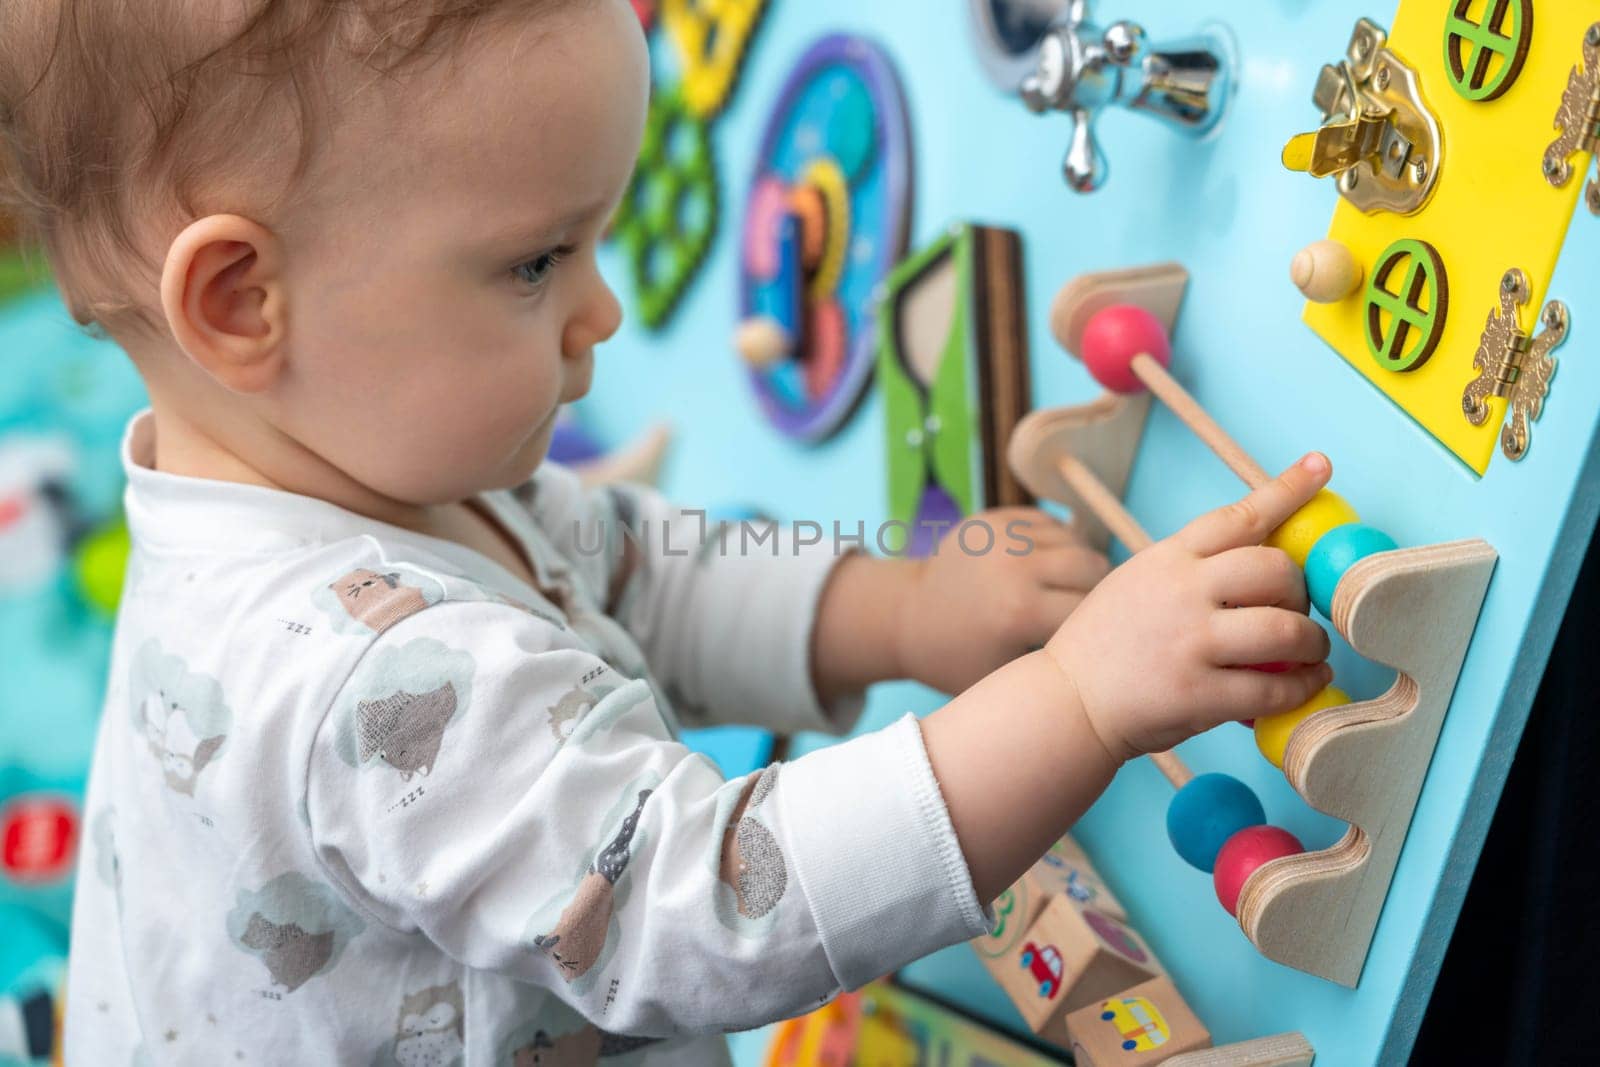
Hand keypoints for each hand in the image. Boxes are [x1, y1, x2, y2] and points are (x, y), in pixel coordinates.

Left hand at [895, 507, 1109, 694]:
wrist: (909, 616)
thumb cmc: (963, 659)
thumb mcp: (1011, 678)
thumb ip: (1063, 661)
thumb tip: (1119, 640)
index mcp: (1018, 613)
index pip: (1094, 610)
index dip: (1106, 625)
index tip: (1107, 639)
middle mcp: (1013, 567)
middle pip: (1092, 566)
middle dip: (1101, 590)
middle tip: (1097, 611)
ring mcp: (1001, 537)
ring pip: (1075, 540)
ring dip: (1081, 564)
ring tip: (1070, 589)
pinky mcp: (993, 519)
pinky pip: (1050, 524)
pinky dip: (1058, 543)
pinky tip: (1047, 568)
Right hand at [1045, 455, 1335, 762]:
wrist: (1066, 702)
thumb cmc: (1104, 644)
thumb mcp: (1136, 583)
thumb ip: (1190, 570)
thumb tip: (1259, 566)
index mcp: (1167, 559)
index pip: (1238, 516)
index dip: (1287, 490)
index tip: (1319, 466)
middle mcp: (1181, 592)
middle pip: (1276, 569)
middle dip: (1302, 590)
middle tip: (1298, 610)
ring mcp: (1191, 643)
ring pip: (1286, 630)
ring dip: (1312, 642)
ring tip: (1310, 652)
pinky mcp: (1199, 694)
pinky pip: (1274, 688)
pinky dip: (1302, 687)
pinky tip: (1305, 684)